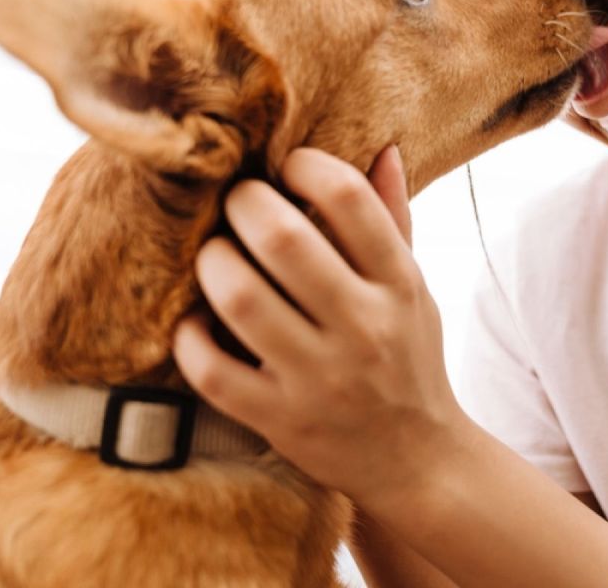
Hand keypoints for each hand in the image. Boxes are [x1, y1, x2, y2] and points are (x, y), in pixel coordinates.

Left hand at [173, 146, 467, 510]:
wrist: (417, 458)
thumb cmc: (409, 357)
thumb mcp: (414, 286)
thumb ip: (394, 218)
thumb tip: (384, 148)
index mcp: (398, 284)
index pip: (349, 198)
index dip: (306, 165)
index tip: (288, 167)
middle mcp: (363, 327)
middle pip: (283, 237)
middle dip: (244, 202)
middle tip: (236, 201)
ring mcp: (320, 378)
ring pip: (240, 297)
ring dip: (213, 262)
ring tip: (215, 254)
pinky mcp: (281, 421)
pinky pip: (212, 371)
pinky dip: (190, 337)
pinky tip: (198, 320)